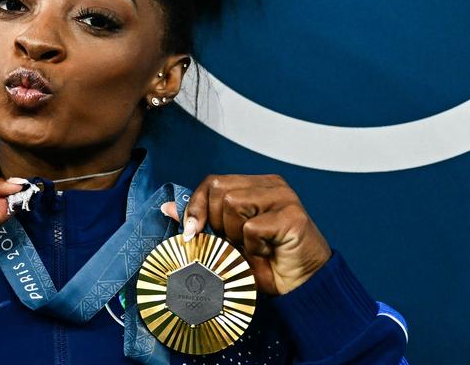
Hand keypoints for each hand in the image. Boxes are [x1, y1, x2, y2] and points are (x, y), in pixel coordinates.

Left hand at [162, 174, 331, 294]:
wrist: (302, 286)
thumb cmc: (266, 263)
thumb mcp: (226, 241)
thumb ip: (201, 222)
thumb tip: (168, 208)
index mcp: (256, 185)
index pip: (213, 182)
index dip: (197, 207)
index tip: (192, 232)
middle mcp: (271, 185)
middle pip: (220, 190)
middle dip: (218, 223)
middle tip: (235, 243)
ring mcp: (284, 197)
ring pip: (233, 205)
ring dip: (236, 236)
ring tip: (254, 248)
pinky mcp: (292, 216)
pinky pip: (252, 228)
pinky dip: (254, 247)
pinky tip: (268, 253)